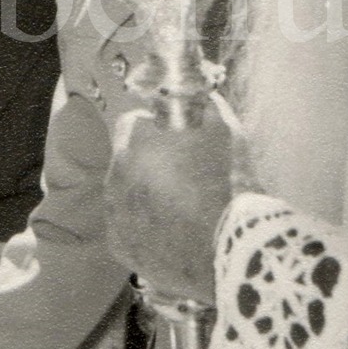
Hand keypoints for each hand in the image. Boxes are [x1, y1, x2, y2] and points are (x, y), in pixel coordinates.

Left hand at [104, 92, 236, 308]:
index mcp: (135, 143)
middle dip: (151, 163)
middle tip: (186, 177)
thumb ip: (204, 107)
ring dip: (146, 195)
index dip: (158, 129)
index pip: (134, 122)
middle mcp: (115, 176)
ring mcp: (114, 214)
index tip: (178, 140)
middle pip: (127, 159)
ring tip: (185, 209)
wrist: (233, 250)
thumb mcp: (225, 131)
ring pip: (125, 194)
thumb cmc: (230, 185)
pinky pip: (127, 227)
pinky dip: (144, 227)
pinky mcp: (120, 247)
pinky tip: (175, 233)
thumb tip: (199, 98)